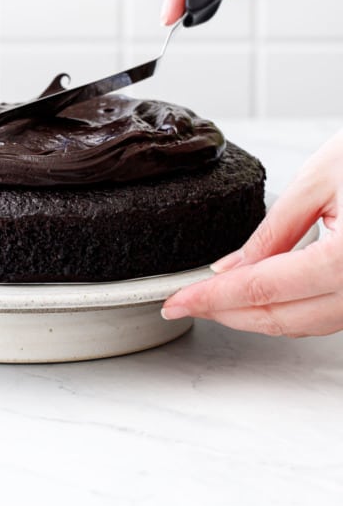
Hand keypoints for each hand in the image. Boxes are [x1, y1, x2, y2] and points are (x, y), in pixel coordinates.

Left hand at [161, 130, 342, 336]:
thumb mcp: (318, 180)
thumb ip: (272, 231)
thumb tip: (229, 268)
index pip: (262, 288)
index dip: (212, 298)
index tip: (177, 300)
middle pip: (281, 317)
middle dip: (226, 312)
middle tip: (184, 302)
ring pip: (304, 324)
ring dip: (255, 316)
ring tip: (213, 300)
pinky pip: (327, 315)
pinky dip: (289, 310)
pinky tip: (260, 296)